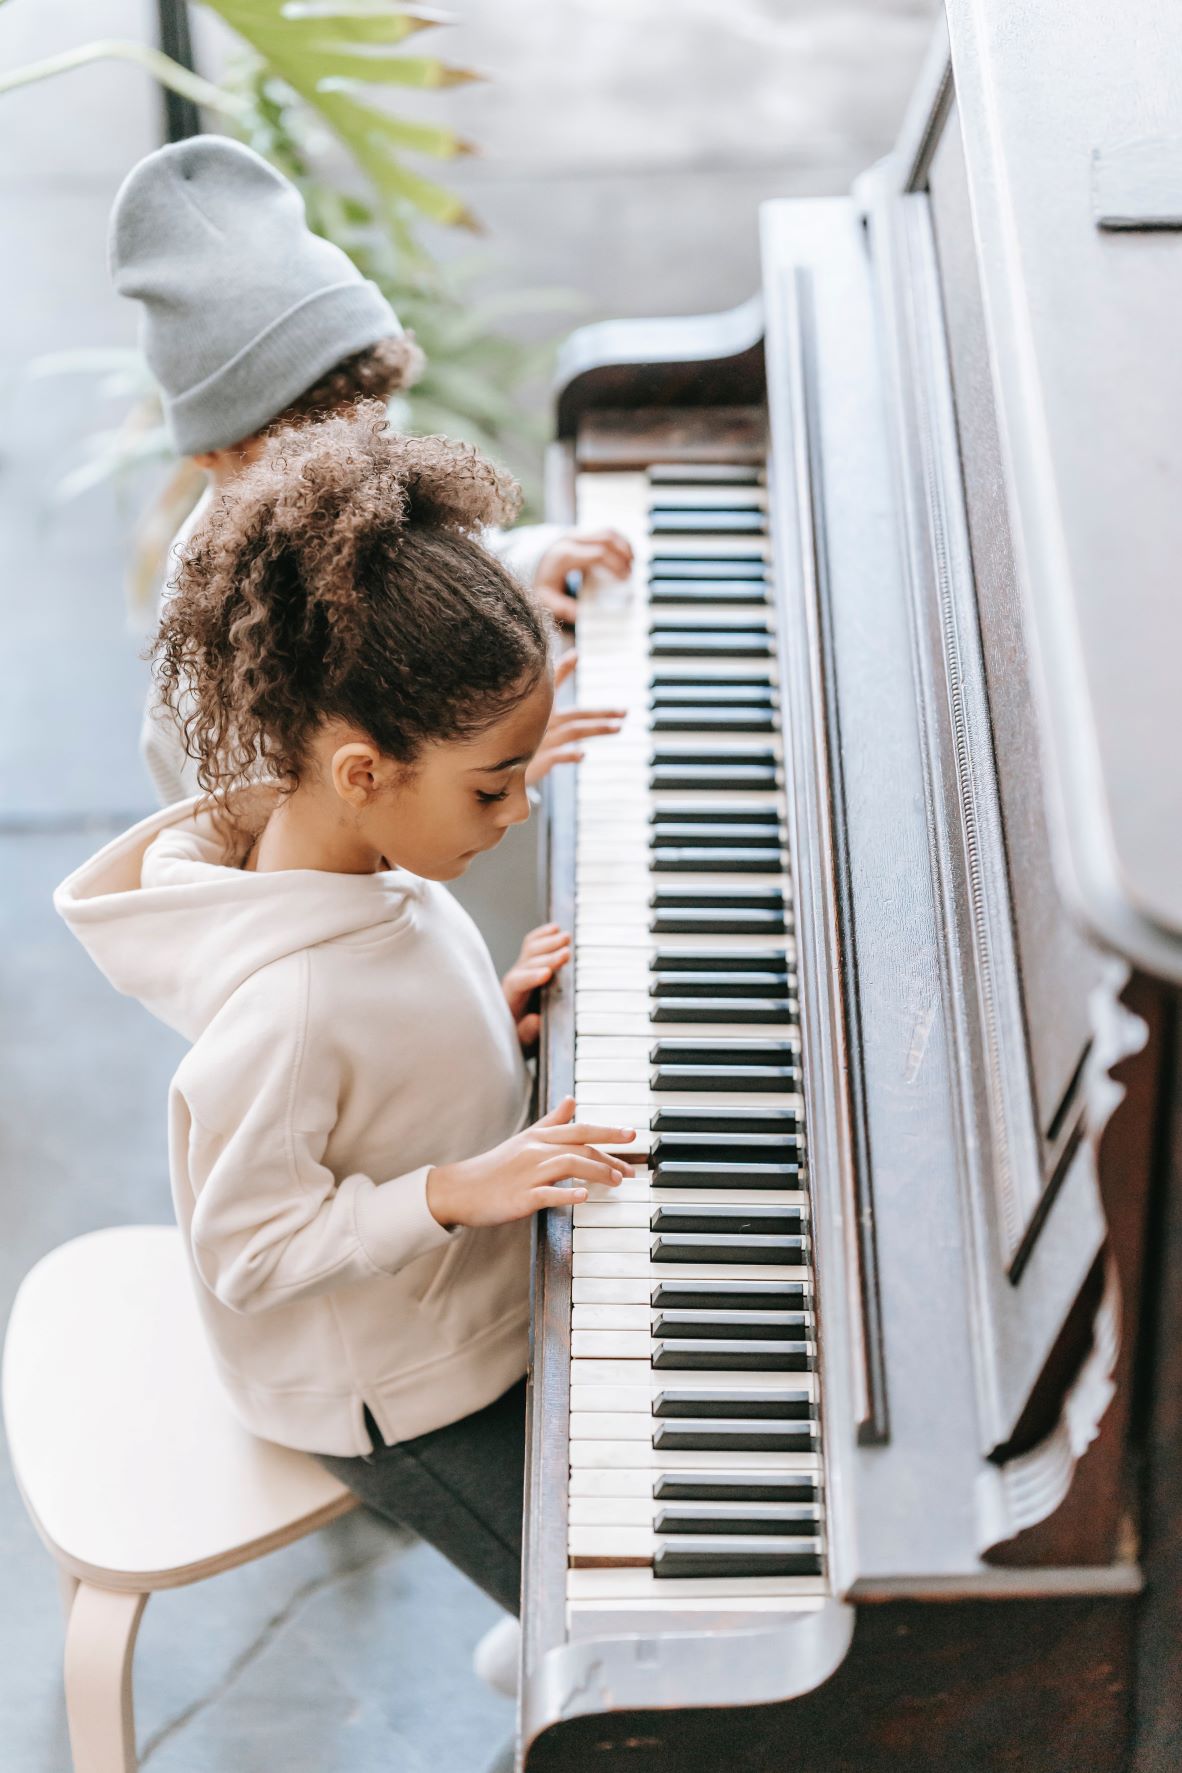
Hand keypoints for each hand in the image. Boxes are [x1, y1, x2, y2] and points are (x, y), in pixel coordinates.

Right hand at [426, 1097, 636, 1227]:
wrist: (460, 1189)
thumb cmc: (495, 1166)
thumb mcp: (525, 1138)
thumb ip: (551, 1120)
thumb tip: (571, 1099)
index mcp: (539, 1138)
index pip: (580, 1129)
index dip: (608, 1130)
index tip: (632, 1134)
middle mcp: (536, 1151)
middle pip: (580, 1147)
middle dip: (610, 1157)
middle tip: (631, 1170)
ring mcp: (527, 1173)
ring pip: (569, 1164)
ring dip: (597, 1172)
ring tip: (617, 1182)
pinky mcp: (520, 1197)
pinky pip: (547, 1193)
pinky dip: (567, 1193)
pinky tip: (584, 1196)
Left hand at [502, 922, 570, 1047]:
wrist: (511, 1035)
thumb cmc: (518, 1040)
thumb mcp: (523, 1044)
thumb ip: (527, 1033)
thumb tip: (535, 1020)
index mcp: (509, 1000)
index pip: (517, 983)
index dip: (531, 977)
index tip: (547, 974)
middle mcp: (513, 981)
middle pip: (527, 962)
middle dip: (547, 956)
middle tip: (566, 953)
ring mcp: (521, 971)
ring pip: (530, 951)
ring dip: (548, 942)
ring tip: (565, 937)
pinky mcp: (528, 966)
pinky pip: (532, 946)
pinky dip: (542, 936)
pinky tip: (554, 928)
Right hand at [524, 653, 624, 786]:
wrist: (494, 774)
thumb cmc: (514, 750)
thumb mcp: (528, 729)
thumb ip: (544, 714)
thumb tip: (570, 707)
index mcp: (537, 713)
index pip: (551, 685)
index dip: (562, 668)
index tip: (576, 654)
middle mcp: (540, 723)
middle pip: (576, 713)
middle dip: (602, 712)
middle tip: (625, 711)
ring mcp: (540, 741)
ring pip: (575, 730)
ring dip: (598, 728)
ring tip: (619, 727)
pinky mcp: (539, 760)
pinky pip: (558, 755)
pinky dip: (570, 754)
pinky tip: (583, 754)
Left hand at [534, 527, 633, 623]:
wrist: (530, 562)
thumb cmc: (541, 581)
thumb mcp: (545, 598)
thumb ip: (562, 607)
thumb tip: (580, 614)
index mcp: (566, 555)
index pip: (599, 553)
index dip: (616, 565)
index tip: (625, 578)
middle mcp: (573, 540)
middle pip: (607, 537)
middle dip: (624, 553)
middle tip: (631, 572)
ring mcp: (578, 533)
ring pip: (608, 531)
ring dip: (624, 545)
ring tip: (632, 562)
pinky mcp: (583, 533)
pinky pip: (606, 532)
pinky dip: (619, 542)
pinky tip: (625, 555)